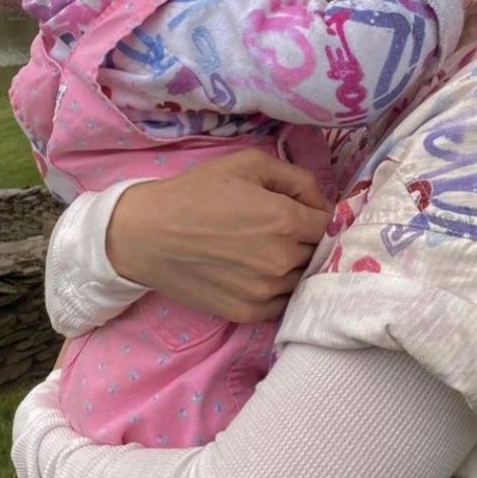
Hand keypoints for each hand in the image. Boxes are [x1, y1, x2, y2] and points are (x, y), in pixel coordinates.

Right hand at [106, 150, 331, 322]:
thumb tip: (322, 204)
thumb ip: (297, 179)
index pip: (329, 225)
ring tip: (264, 251)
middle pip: (318, 253)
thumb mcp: (248, 164)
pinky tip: (254, 272)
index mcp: (285, 220)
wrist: (146, 234)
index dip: (317, 216)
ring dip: (293, 267)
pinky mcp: (248, 313)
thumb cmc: (196, 192)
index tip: (301, 213)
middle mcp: (281, 260)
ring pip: (302, 280)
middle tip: (279, 230)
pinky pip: (281, 303)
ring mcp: (265, 291)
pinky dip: (276, 289)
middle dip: (305, 240)